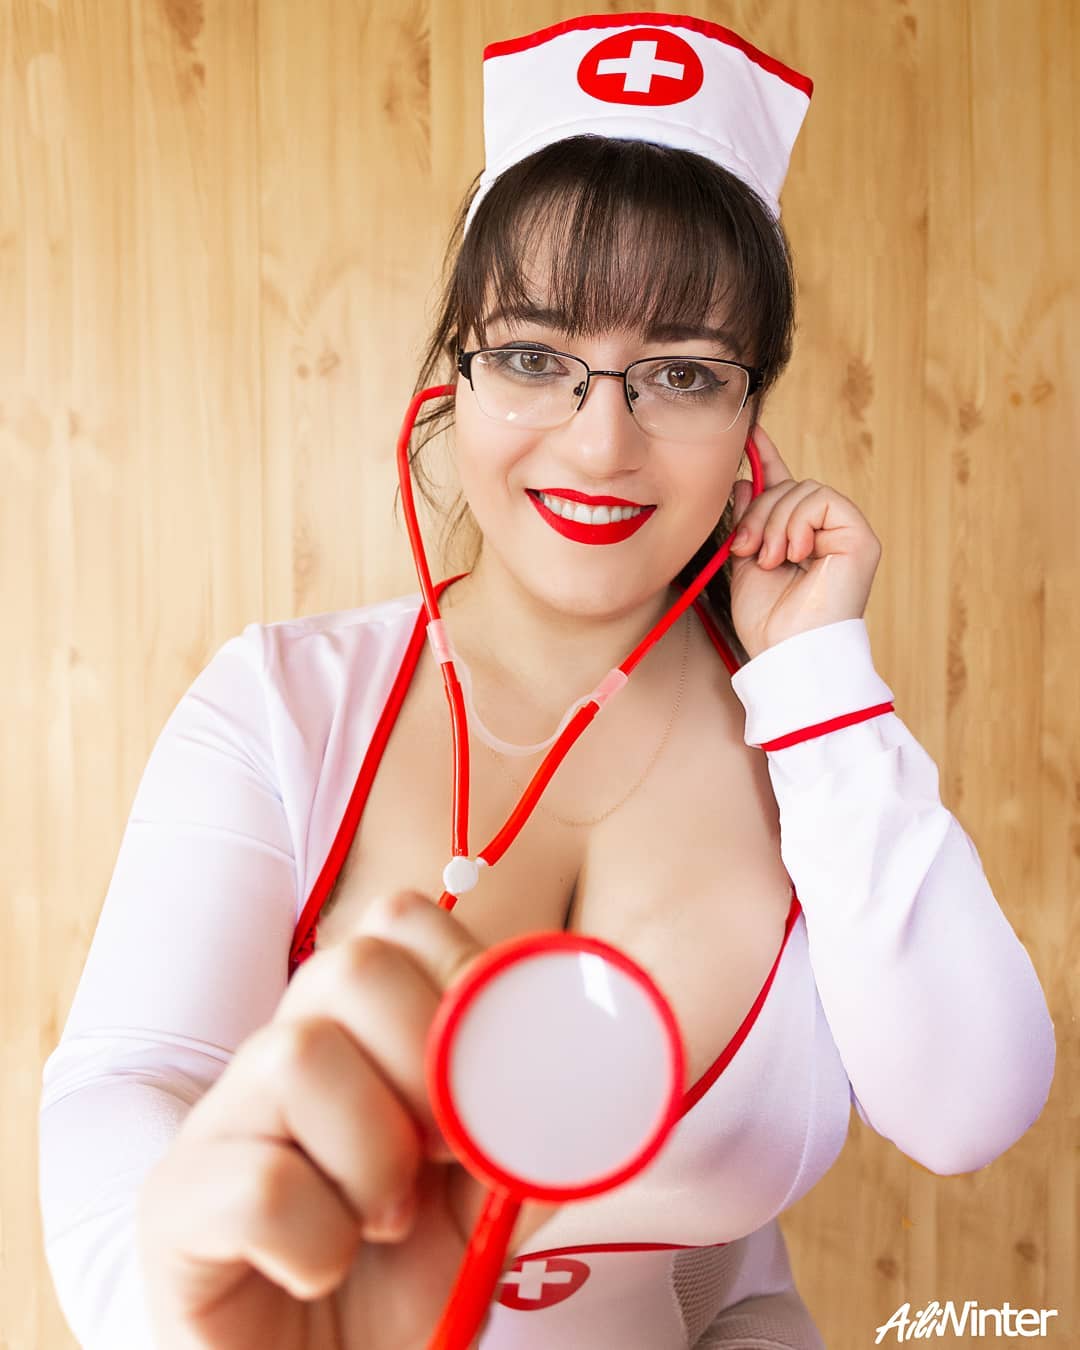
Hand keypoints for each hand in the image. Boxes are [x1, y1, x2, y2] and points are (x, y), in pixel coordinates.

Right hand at [137, 889, 560, 1349]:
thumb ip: (530, 1120)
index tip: (493, 1076)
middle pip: (351, 963)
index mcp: (361, 1032)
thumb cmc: (404, 1273)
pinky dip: (317, 1240)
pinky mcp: (176, 1204)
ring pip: (298, 1055)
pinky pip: (256, 1184)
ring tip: (383, 1220)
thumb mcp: (492, 1191)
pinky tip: (321, 1265)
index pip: (404, 923)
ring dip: (374, 1157)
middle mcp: (285, 1052)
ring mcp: (223, 1121)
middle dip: (426, 1060)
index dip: (467, 980)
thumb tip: (590, 1059)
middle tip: (443, 1151)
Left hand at [727, 424, 882, 659]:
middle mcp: (826, 532)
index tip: (750, 434)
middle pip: (789, 487)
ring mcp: (846, 533)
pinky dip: (799, 523)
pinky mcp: (860, 537)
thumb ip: (750, 519)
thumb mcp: (747, 560)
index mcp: (800, 536)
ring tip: (772, 559)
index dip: (768, 458)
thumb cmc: (767, 620)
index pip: (785, 486)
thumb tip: (746, 480)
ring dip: (776, 523)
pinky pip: (823, 500)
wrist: (786, 653)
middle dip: (760, 513)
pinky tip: (795, 553)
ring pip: (803, 490)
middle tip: (750, 550)